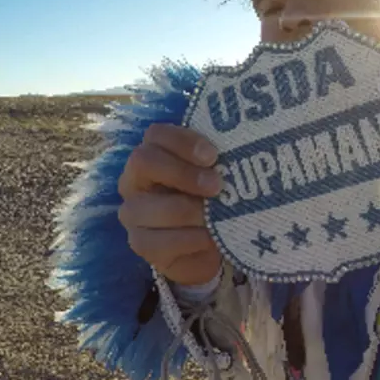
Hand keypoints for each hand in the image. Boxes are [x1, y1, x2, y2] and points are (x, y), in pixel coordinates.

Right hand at [117, 123, 223, 284]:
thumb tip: (245, 149)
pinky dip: (189, 240)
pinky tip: (211, 238)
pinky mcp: (141, 244)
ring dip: (188, 211)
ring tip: (217, 217)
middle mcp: (136, 180)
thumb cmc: (214, 200)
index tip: (213, 155)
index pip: (156, 134)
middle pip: (144, 162)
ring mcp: (133, 213)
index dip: (183, 142)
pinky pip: (157, 242)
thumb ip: (221, 163)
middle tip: (217, 186)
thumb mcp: (217, 177)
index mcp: (155, 155)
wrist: (209, 244)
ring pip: (147, 206)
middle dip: (183, 173)